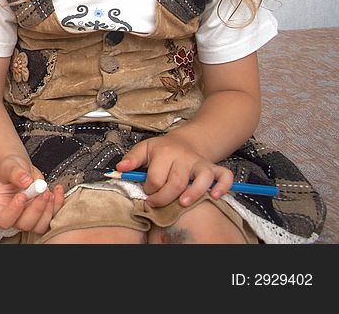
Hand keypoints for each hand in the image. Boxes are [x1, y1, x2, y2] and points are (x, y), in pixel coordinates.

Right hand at [0, 155, 64, 232]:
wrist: (20, 168)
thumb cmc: (10, 169)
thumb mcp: (8, 167)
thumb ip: (15, 173)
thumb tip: (26, 181)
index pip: (5, 219)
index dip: (14, 211)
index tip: (22, 195)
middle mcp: (14, 217)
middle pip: (25, 224)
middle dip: (36, 209)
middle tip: (42, 191)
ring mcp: (29, 218)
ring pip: (40, 225)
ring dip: (48, 210)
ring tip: (49, 191)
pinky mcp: (42, 215)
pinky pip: (53, 216)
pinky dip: (58, 204)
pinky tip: (57, 190)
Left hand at [116, 135, 233, 206]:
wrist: (185, 141)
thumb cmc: (162, 149)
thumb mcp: (144, 148)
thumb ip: (131, 159)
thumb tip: (120, 168)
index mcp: (164, 152)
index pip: (156, 177)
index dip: (149, 189)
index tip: (147, 191)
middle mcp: (184, 157)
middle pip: (177, 181)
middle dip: (164, 197)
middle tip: (156, 202)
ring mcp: (200, 162)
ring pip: (202, 178)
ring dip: (194, 192)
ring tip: (183, 203)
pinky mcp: (213, 167)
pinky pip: (224, 175)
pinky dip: (223, 186)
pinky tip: (215, 196)